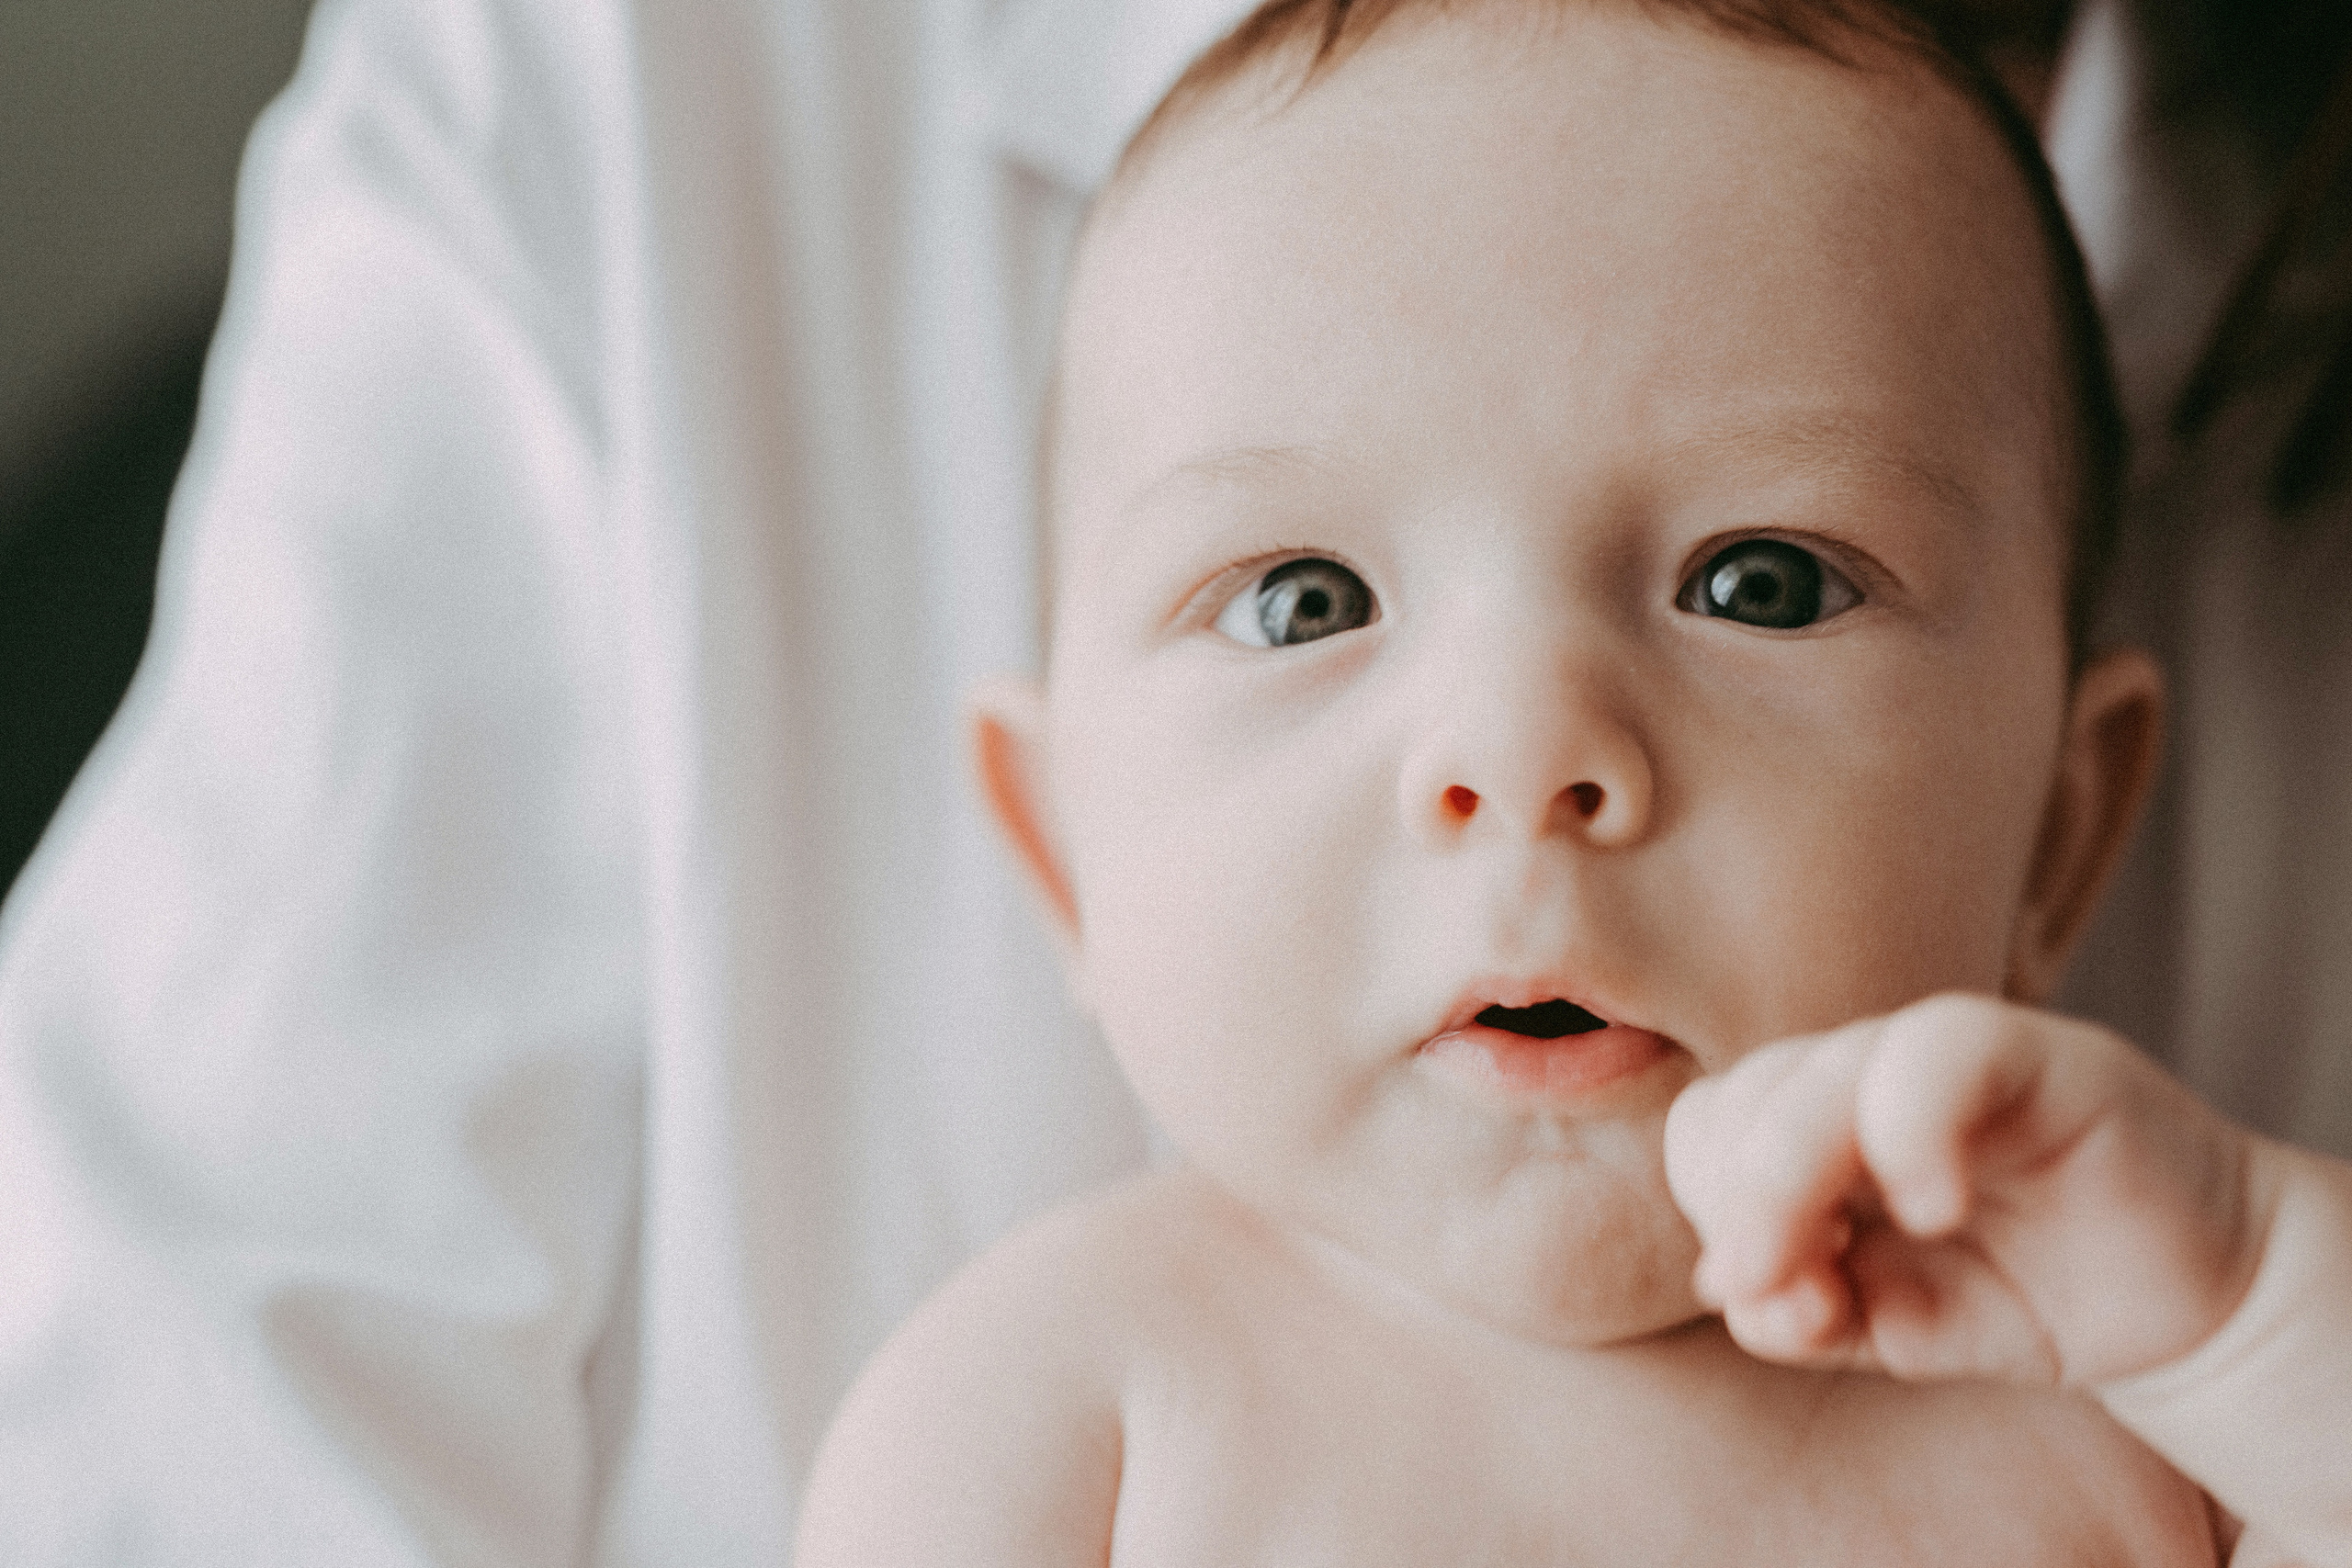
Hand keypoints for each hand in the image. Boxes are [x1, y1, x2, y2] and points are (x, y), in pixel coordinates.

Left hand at [1663, 994, 2268, 1388]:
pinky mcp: (2036, 1052)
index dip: (1711, 1211)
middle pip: (1743, 1099)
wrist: (2185, 1302)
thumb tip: (1728, 1285)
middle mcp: (1861, 1071)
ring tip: (1851, 1276)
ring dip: (1800, 1180)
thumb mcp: (1891, 1326)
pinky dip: (1909, 1133)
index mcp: (1808, 1122)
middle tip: (1805, 1300)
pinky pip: (1936, 1052)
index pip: (1706, 1132)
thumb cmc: (2018, 1295)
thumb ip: (1805, 1312)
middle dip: (1746, 1209)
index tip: (1761, 1297)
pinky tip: (1934, 1212)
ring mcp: (1942, 1052)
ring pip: (1819, 1072)